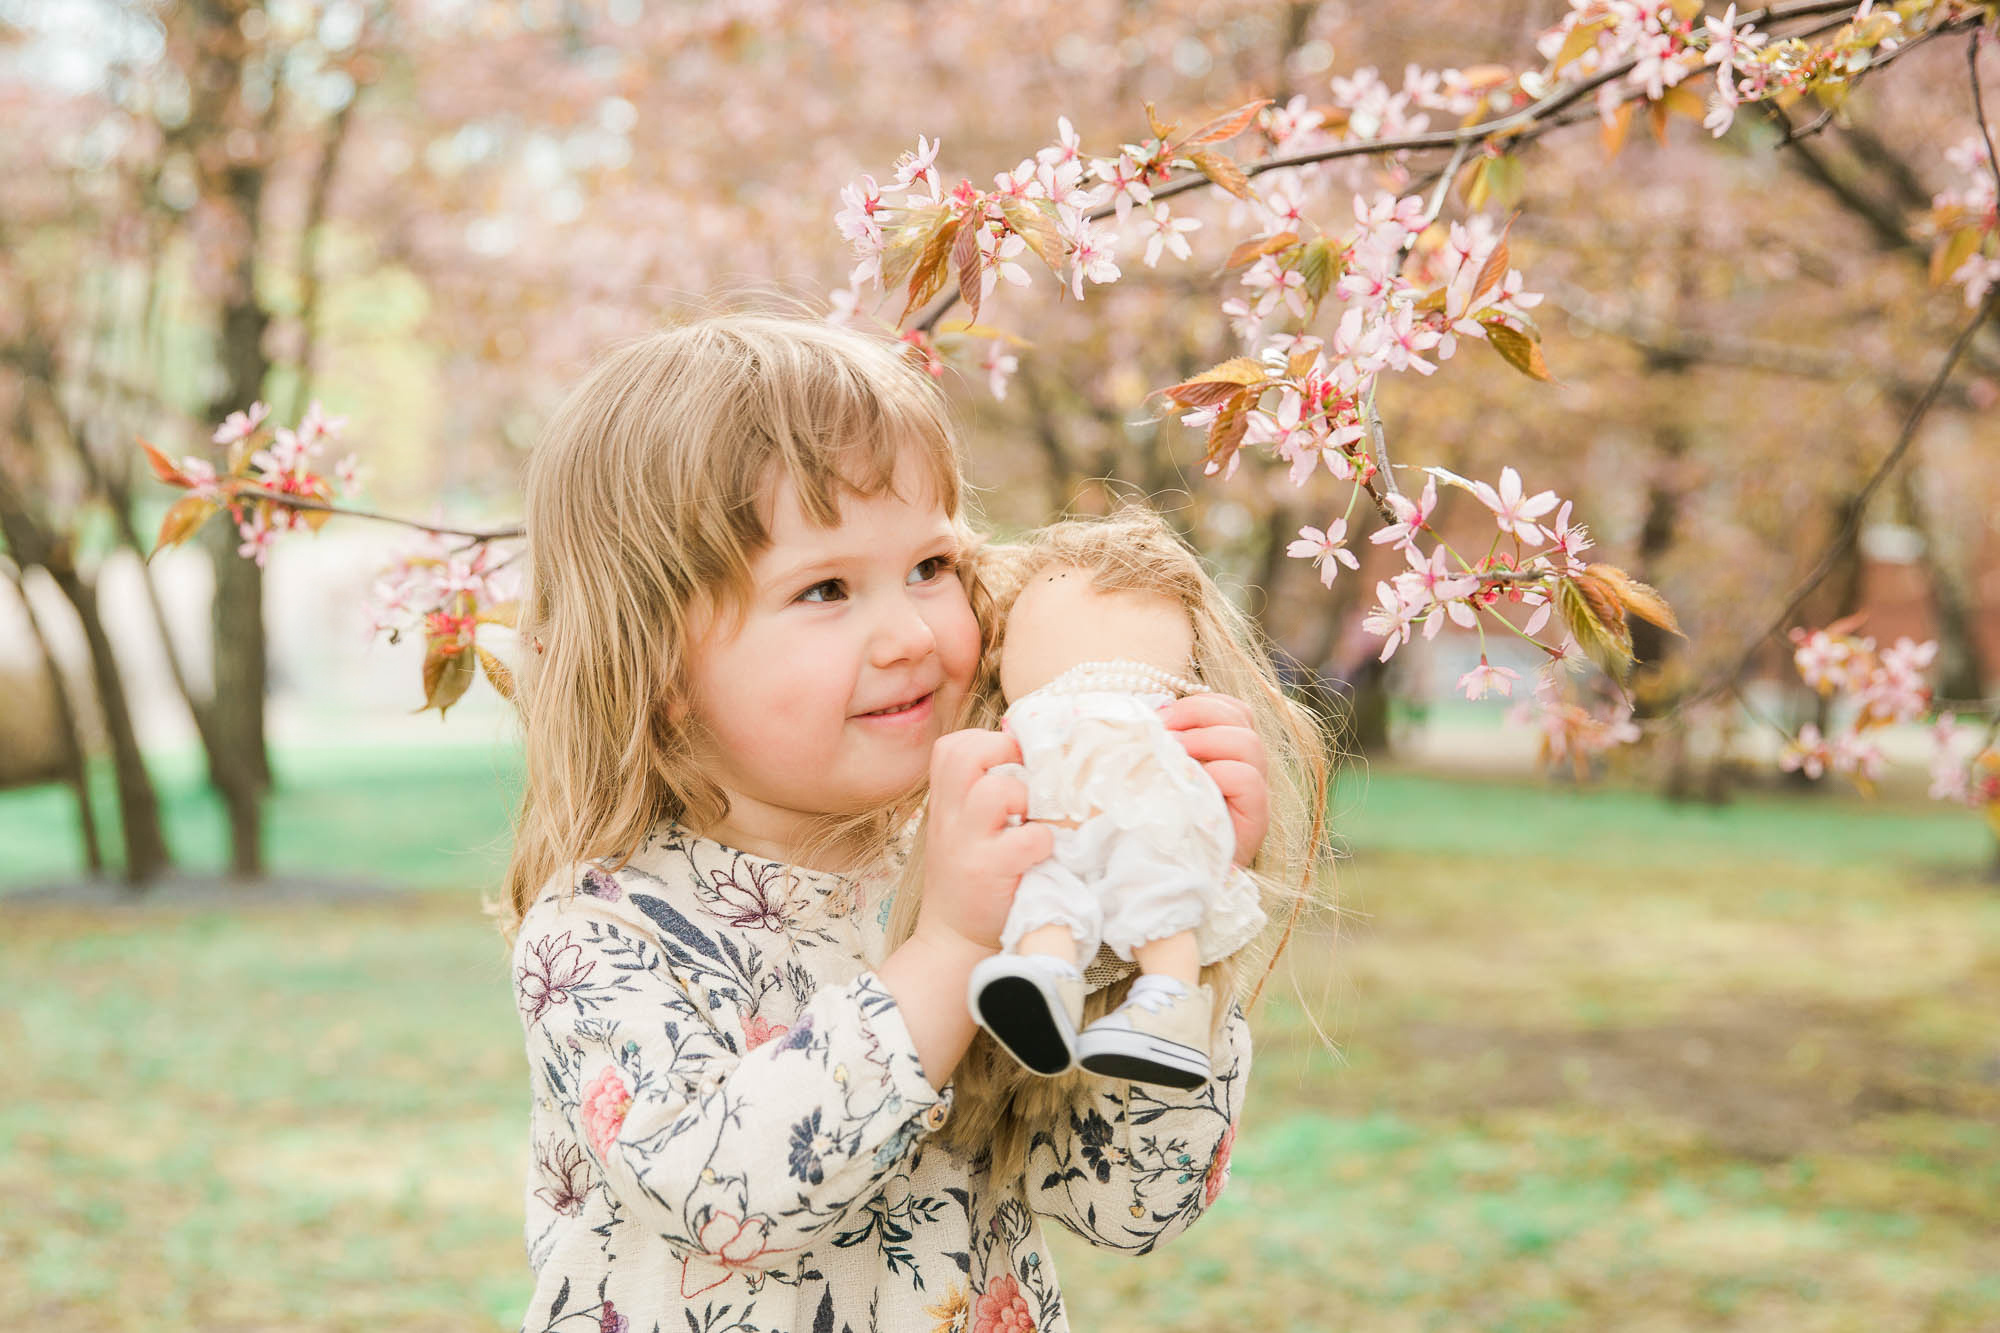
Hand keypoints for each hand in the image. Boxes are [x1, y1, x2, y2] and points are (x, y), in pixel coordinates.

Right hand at [919, 728, 1053, 952]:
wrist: (953, 940)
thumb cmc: (970, 878)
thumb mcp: (962, 830)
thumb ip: (981, 795)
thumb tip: (1031, 758)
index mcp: (944, 803)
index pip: (953, 747)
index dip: (989, 743)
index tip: (1012, 764)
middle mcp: (949, 818)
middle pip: (966, 754)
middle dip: (1005, 754)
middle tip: (1025, 783)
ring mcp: (966, 844)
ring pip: (996, 791)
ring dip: (1026, 800)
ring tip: (1030, 821)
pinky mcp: (989, 872)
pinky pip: (1027, 838)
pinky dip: (1042, 841)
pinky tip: (1039, 854)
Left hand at [1160, 692, 1269, 866]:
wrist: (1161, 880)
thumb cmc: (1149, 826)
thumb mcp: (1149, 774)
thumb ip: (1156, 744)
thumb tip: (1146, 713)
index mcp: (1222, 751)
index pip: (1231, 708)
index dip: (1199, 703)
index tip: (1160, 717)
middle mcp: (1244, 767)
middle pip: (1240, 716)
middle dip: (1198, 713)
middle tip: (1163, 733)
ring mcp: (1253, 794)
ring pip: (1248, 742)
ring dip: (1205, 741)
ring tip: (1174, 759)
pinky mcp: (1256, 820)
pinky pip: (1248, 780)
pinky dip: (1219, 774)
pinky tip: (1194, 786)